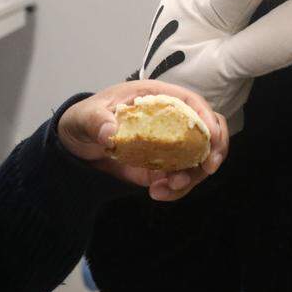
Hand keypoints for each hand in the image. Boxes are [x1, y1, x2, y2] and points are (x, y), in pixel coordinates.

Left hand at [58, 80, 229, 200]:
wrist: (76, 143)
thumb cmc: (85, 118)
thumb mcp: (86, 116)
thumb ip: (97, 121)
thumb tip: (110, 133)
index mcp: (157, 98)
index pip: (192, 102)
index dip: (206, 117)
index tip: (211, 138)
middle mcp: (170, 120)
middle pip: (207, 129)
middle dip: (215, 149)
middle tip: (207, 169)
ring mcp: (169, 145)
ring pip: (198, 158)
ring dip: (192, 176)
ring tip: (168, 188)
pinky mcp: (162, 166)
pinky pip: (180, 177)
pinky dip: (176, 189)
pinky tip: (157, 193)